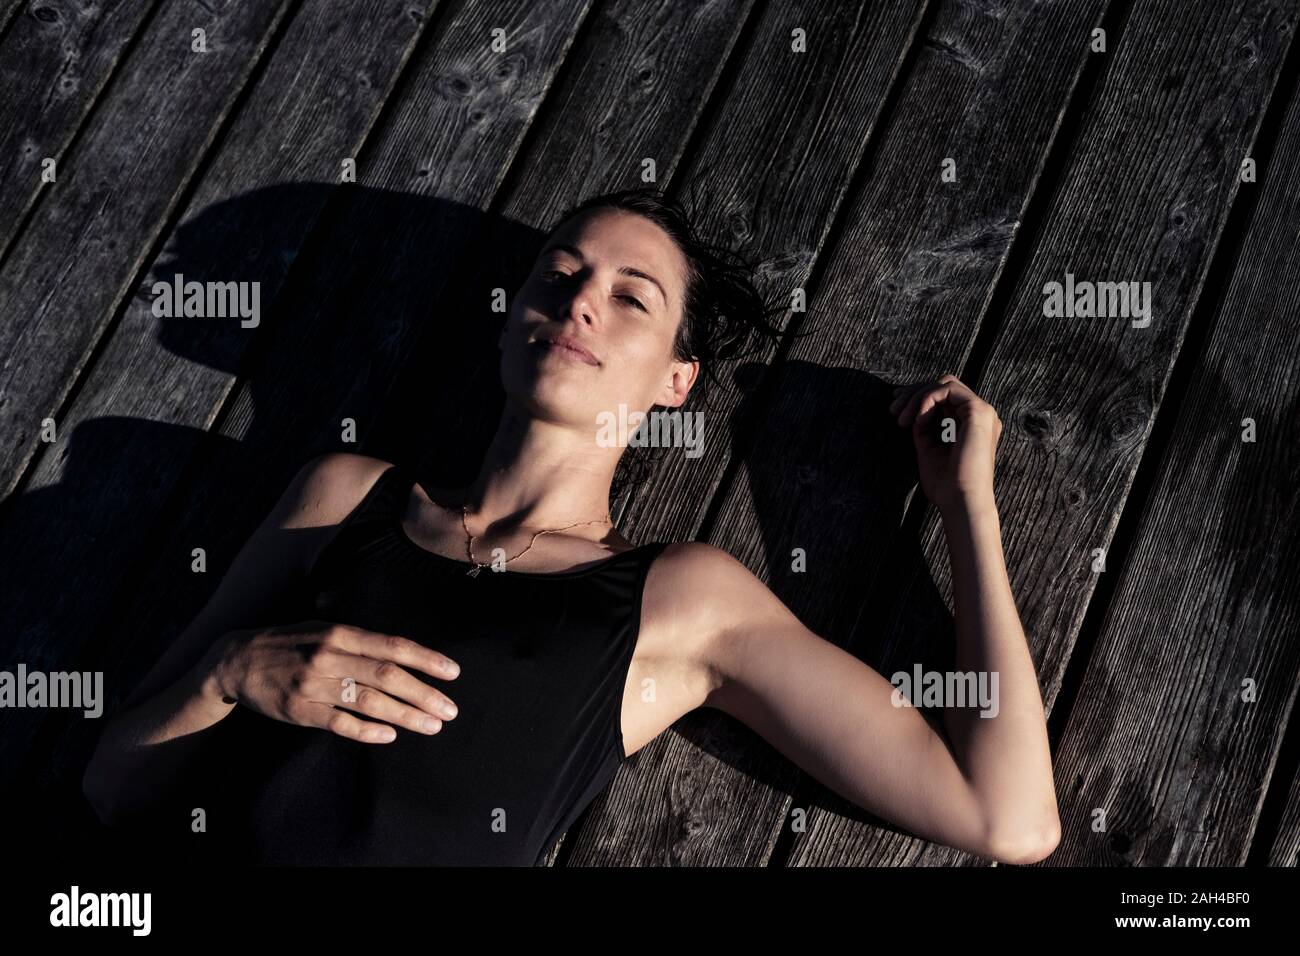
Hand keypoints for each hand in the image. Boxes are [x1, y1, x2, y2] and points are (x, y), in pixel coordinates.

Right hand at [207, 621, 459, 742]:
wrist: (238, 660)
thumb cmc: (293, 643)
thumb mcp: (325, 629)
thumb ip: (361, 641)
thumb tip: (405, 655)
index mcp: (341, 633)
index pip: (393, 646)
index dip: (426, 659)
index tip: (453, 672)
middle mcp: (329, 656)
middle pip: (387, 676)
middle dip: (423, 694)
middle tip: (451, 709)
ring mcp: (314, 684)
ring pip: (369, 702)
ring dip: (405, 715)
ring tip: (432, 725)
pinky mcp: (300, 710)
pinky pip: (339, 723)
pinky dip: (367, 731)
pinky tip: (390, 736)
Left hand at [889, 373, 1002, 515]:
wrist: (960, 501)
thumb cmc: (945, 484)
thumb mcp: (928, 448)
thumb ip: (924, 427)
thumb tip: (911, 409)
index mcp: (971, 424)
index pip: (944, 397)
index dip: (917, 397)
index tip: (895, 409)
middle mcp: (980, 416)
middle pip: (944, 385)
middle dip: (914, 393)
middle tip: (893, 410)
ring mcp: (983, 412)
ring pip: (945, 383)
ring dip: (918, 396)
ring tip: (901, 419)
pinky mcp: (979, 412)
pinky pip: (948, 389)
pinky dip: (928, 399)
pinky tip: (917, 420)